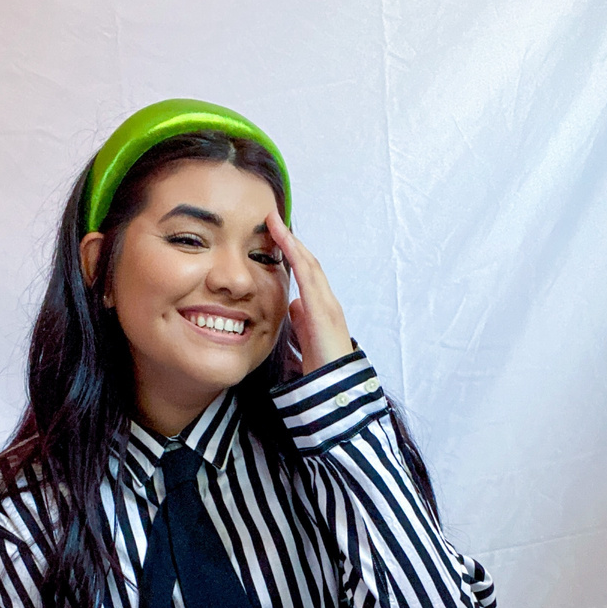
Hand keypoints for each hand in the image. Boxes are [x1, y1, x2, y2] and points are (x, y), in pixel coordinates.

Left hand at [266, 207, 353, 374]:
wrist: (334, 389)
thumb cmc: (321, 369)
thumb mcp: (306, 339)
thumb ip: (301, 321)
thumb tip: (293, 306)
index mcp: (320, 309)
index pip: (306, 274)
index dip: (291, 253)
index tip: (274, 237)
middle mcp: (326, 302)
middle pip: (308, 263)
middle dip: (291, 240)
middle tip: (272, 218)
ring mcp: (327, 304)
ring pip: (309, 264)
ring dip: (292, 242)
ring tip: (274, 222)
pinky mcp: (323, 310)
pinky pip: (308, 276)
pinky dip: (296, 256)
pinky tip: (284, 241)